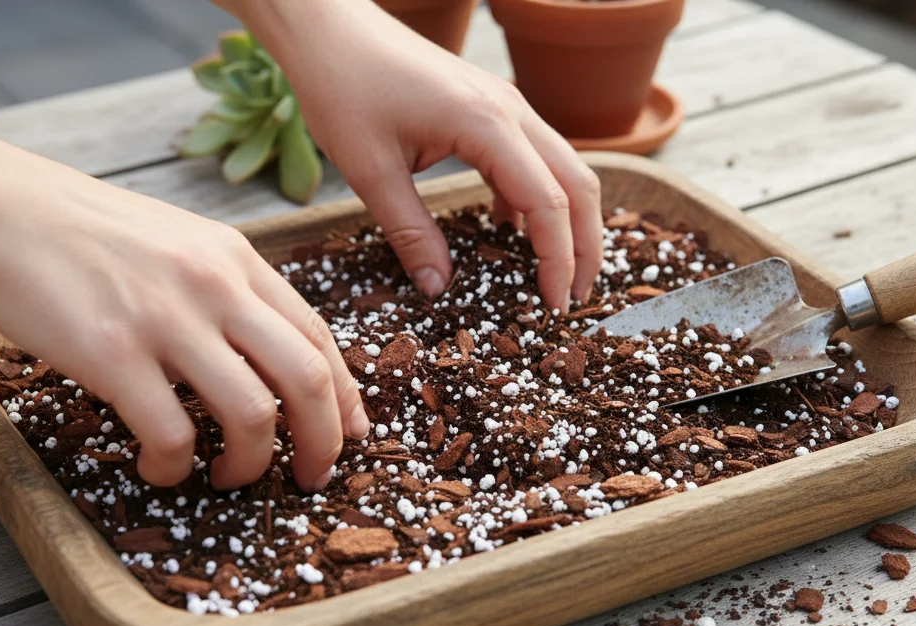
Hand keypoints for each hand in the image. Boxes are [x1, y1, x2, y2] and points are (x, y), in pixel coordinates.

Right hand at [0, 157, 368, 490]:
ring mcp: (167, 319)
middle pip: (307, 378)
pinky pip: (172, 433)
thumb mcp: (175, 241)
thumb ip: (223, 288)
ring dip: (251, 462)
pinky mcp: (113, 353)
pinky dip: (174, 466)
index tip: (350, 433)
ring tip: (228, 477)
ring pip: (253, 414)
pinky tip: (160, 468)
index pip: (317, 336)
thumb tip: (260, 353)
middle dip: (324, 441)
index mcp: (236, 258)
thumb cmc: (78, 231)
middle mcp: (215, 285)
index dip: (345, 395)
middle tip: (312, 477)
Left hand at [230, 0, 603, 309]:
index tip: (554, 305)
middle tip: (574, 298)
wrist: (329, 29)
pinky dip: (537, 197)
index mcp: (486, 124)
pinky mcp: (492, 106)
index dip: (559, 259)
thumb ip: (410, 233)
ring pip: (564, 167)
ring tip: (555, 272)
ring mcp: (506, 103)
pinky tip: (510, 232)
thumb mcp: (369, 172)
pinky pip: (534, 156)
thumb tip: (439, 289)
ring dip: (568, 221)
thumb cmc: (343, 88)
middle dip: (586, 245)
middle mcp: (510, 110)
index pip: (548, 202)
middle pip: (577, 183)